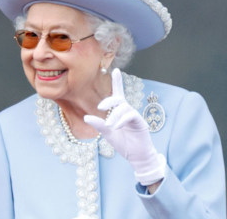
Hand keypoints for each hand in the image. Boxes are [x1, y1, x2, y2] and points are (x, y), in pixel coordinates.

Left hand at [84, 68, 165, 185]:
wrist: (136, 157)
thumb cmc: (123, 144)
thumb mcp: (107, 133)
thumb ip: (99, 125)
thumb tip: (86, 116)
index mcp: (119, 112)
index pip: (117, 94)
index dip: (117, 82)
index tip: (116, 69)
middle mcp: (127, 111)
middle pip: (118, 98)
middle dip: (109, 100)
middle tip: (100, 108)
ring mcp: (134, 116)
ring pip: (123, 108)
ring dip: (114, 116)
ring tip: (110, 126)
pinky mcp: (140, 122)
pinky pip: (130, 115)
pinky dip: (122, 120)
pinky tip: (116, 126)